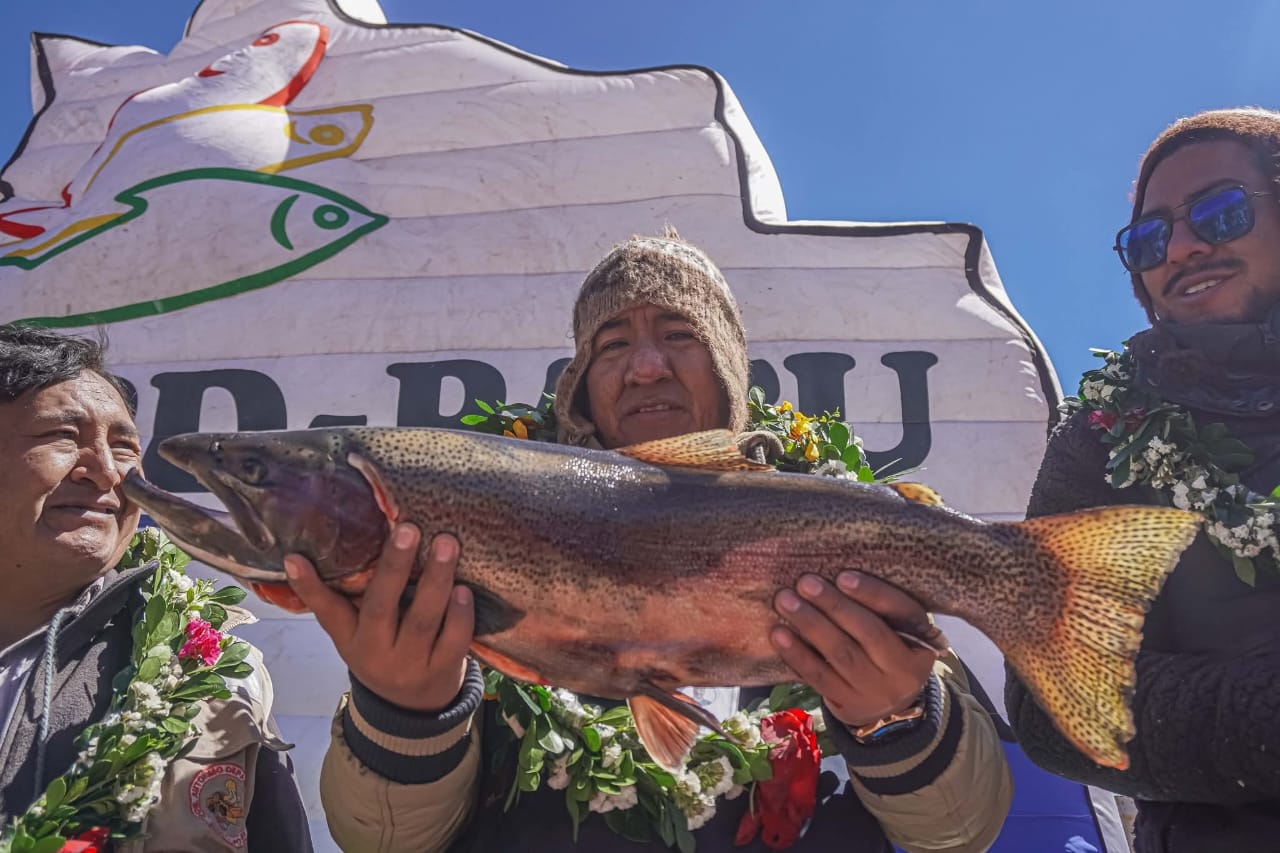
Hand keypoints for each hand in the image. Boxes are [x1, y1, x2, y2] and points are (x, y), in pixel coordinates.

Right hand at [283, 523, 472, 712]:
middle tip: (408, 528)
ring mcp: (411, 664)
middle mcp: (376, 653)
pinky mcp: (444, 670)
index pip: (327, 611)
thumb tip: (301, 555)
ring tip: (446, 544)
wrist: (413, 709)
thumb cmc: (384, 652)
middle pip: (381, 608)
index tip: (295, 558)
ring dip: (436, 580)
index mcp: (351, 640)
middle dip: (394, 567)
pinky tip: (463, 589)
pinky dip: (459, 614)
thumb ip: (341, 599)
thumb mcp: (356, 634)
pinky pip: (453, 640)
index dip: (310, 587)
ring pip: (422, 621)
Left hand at [771, 571, 944, 727]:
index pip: (902, 612)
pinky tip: (779, 633)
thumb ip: (880, 607)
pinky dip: (797, 654)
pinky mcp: (848, 704)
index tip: (843, 576)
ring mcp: (875, 691)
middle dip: (834, 605)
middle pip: (868, 633)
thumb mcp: (899, 631)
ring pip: (840, 654)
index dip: (872, 593)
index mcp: (923, 642)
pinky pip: (820, 676)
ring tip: (785, 601)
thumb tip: (833, 569)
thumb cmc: (889, 651)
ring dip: (810, 624)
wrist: (889, 709)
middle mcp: (903, 670)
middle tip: (805, 583)